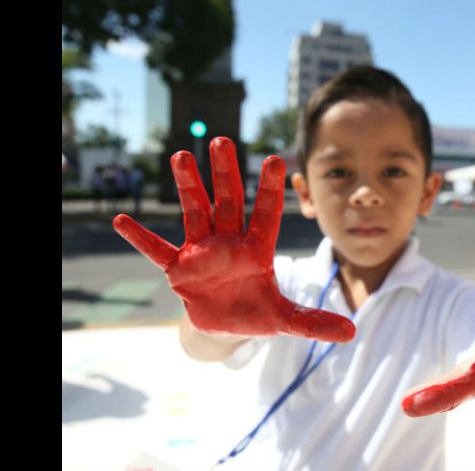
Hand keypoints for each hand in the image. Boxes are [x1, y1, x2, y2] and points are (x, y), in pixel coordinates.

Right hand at [113, 137, 354, 342]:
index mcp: (257, 249)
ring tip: (181, 156)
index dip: (271, 190)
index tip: (277, 160)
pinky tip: (121, 221)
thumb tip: (352, 333)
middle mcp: (229, 242)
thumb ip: (314, 321)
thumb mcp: (285, 319)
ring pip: (195, 213)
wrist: (225, 327)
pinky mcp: (178, 269)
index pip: (266, 214)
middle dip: (226, 174)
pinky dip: (140, 239)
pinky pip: (157, 251)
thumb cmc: (256, 313)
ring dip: (188, 187)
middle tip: (223, 141)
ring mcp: (202, 252)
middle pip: (228, 202)